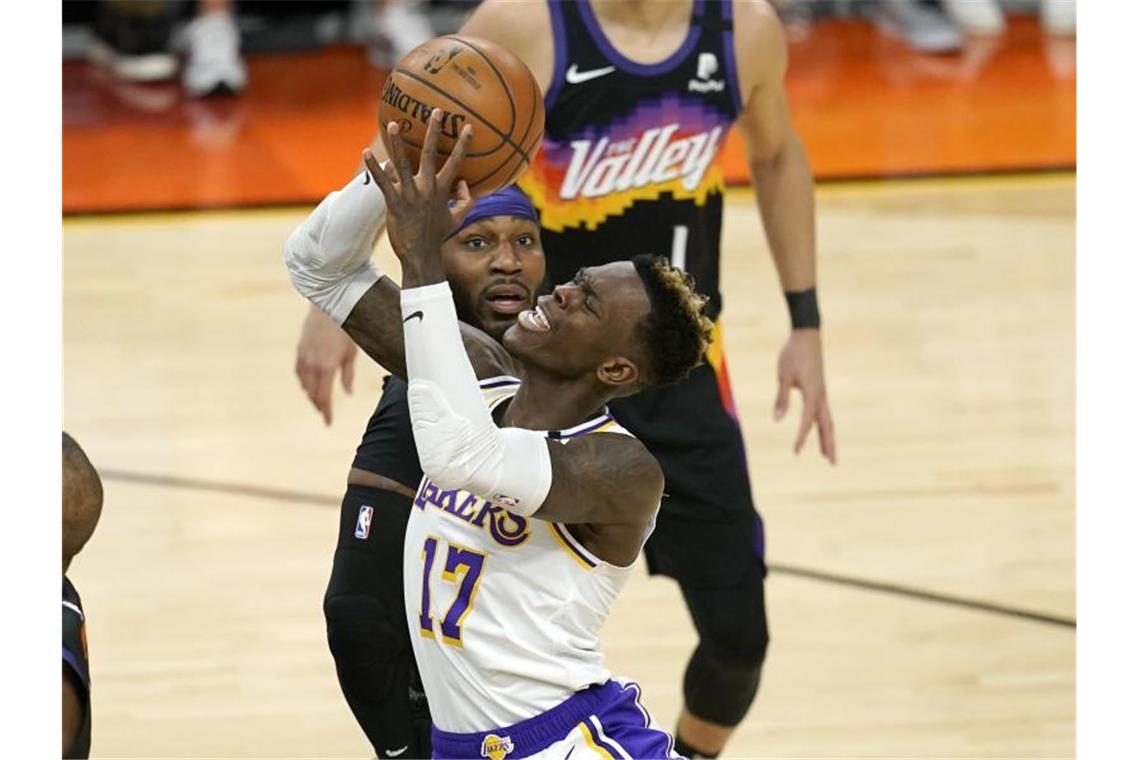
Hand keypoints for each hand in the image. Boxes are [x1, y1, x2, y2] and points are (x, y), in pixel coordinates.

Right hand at [295, 304, 357, 424]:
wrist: (328, 308)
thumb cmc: (345, 330)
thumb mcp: (351, 354)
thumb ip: (347, 376)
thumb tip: (348, 393)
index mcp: (327, 368)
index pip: (324, 397)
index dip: (326, 412)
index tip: (328, 423)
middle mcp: (312, 366)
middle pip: (312, 394)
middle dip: (319, 405)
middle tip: (325, 413)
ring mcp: (304, 358)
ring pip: (304, 385)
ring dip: (311, 395)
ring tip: (318, 401)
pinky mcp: (299, 351)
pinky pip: (299, 373)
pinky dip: (304, 382)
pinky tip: (308, 385)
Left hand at [363, 108, 473, 285]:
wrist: (421, 254)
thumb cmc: (437, 236)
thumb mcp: (456, 219)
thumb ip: (465, 201)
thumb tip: (467, 184)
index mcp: (441, 190)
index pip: (455, 162)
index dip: (462, 144)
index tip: (467, 127)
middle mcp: (426, 189)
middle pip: (429, 154)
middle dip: (434, 131)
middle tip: (436, 111)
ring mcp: (409, 194)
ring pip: (402, 163)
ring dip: (397, 143)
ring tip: (395, 124)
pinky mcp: (394, 202)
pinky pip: (382, 181)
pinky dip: (374, 167)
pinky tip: (366, 152)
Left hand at [773, 329, 836, 463]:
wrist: (807, 335)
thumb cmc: (793, 354)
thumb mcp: (783, 375)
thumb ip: (781, 398)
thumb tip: (777, 420)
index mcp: (812, 393)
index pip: (807, 421)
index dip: (802, 437)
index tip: (796, 452)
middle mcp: (821, 395)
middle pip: (826, 425)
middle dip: (828, 444)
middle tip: (832, 463)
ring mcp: (822, 392)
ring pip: (827, 420)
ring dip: (828, 437)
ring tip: (827, 454)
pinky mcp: (820, 389)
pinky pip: (823, 412)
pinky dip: (823, 424)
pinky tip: (820, 431)